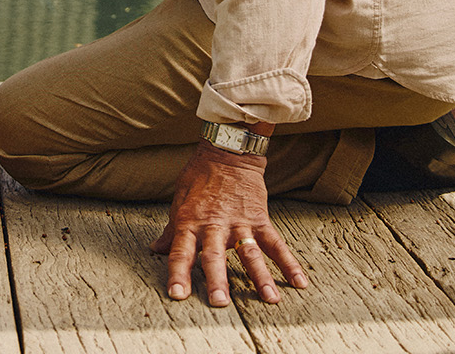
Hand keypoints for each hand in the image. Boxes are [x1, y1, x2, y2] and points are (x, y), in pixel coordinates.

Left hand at [150, 145, 307, 306]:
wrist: (228, 152)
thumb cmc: (200, 177)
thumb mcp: (179, 200)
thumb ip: (172, 231)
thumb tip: (156, 250)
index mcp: (191, 222)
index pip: (181, 251)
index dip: (178, 273)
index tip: (177, 295)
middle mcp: (215, 225)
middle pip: (215, 255)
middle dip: (217, 279)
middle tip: (220, 302)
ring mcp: (239, 223)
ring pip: (250, 253)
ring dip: (259, 276)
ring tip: (269, 299)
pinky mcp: (260, 220)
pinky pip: (276, 244)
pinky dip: (289, 263)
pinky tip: (298, 282)